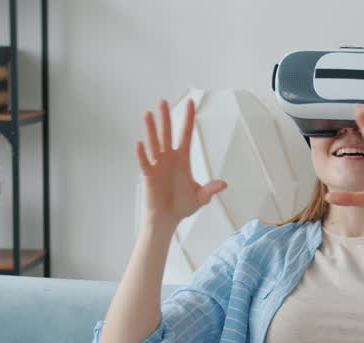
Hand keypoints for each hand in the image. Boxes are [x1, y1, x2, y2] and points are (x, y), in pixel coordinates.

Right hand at [136, 98, 227, 227]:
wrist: (168, 219)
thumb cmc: (182, 206)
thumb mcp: (200, 197)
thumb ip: (210, 189)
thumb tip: (224, 184)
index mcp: (182, 159)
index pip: (185, 134)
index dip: (188, 119)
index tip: (190, 103)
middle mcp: (169, 158)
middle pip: (167, 133)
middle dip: (165, 117)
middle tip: (163, 101)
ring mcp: (158, 166)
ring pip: (154, 143)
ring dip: (151, 129)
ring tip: (148, 114)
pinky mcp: (149, 176)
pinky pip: (145, 163)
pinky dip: (142, 154)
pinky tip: (139, 143)